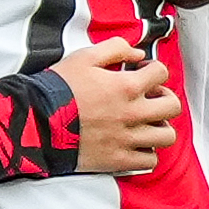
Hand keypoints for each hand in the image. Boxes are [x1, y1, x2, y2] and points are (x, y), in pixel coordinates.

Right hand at [57, 32, 179, 178]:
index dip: (154, 69)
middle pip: (172, 106)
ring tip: (145, 123)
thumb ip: (115, 48)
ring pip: (167, 136)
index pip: (162, 73)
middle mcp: (133, 113)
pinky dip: (147, 152)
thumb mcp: (83, 57)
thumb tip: (138, 54)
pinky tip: (134, 143)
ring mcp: (127, 139)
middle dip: (164, 98)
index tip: (142, 73)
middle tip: (150, 98)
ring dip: (159, 126)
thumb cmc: (58, 89)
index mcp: (126, 86)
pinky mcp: (118, 160)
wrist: (36, 122)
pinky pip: (150, 160)